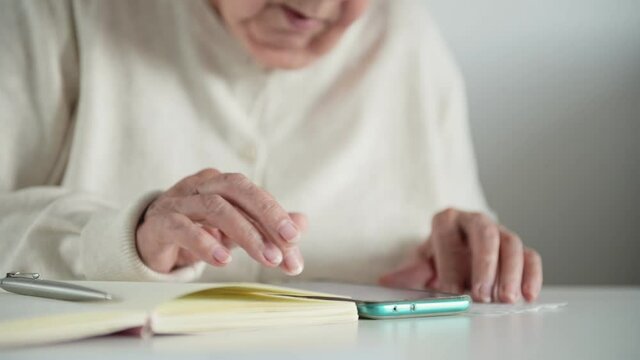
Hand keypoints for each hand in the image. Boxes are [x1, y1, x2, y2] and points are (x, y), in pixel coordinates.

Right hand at [136, 168, 305, 274]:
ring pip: (214, 207)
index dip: (278, 219)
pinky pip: (183, 227)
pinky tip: (223, 259)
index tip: (296, 244)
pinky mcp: (160, 222)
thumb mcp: (236, 228)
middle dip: (267, 215)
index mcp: (224, 184)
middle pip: (238, 190)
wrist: (152, 239)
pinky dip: (205, 242)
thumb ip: (266, 226)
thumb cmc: (198, 228)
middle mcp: (203, 185)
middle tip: (289, 243)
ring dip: (245, 234)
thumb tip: (302, 224)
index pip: (256, 196)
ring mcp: (179, 200)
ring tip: (266, 258)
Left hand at [379, 208, 541, 302]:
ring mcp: (499, 232)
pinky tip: (528, 295)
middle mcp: (475, 221)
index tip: (449, 287)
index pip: (447, 232)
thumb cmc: (439, 256)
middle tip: (482, 293)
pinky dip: (532, 275)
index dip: (449, 260)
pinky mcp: (516, 248)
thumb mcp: (422, 262)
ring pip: (511, 244)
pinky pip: (530, 256)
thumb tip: (388, 279)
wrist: (457, 252)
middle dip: (485, 265)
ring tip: (505, 298)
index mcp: (447, 220)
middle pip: (485, 234)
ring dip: (511, 273)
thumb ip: (409, 272)